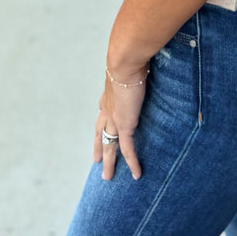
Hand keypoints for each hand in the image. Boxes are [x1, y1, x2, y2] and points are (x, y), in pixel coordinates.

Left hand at [93, 63, 147, 180]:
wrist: (124, 64)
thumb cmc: (128, 59)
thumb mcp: (128, 65)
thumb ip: (133, 67)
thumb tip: (141, 59)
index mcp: (108, 94)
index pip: (102, 110)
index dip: (102, 118)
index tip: (101, 121)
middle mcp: (107, 109)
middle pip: (99, 132)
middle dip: (98, 146)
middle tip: (95, 160)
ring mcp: (114, 120)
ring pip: (109, 146)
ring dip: (108, 162)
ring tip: (107, 176)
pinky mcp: (124, 126)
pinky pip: (128, 150)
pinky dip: (132, 163)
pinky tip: (136, 174)